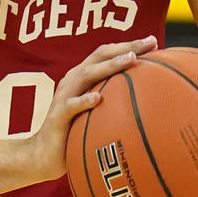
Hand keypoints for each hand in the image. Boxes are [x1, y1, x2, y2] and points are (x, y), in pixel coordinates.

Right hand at [27, 36, 158, 181]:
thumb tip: (149, 101)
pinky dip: (84, 100)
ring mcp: (64, 96)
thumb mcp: (95, 112)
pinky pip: (72, 106)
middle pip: (99, 56)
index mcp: (82, 76)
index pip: (106, 54)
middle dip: (126, 47)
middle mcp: (73, 80)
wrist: (43, 154)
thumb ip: (113, 101)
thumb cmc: (75, 132)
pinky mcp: (58, 116)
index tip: (154, 42)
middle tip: (150, 43)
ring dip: (110, 66)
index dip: (128, 45)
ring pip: (87, 74)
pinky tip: (98, 98)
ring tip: (131, 60)